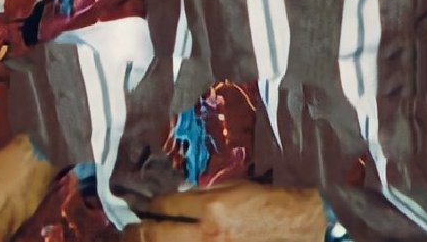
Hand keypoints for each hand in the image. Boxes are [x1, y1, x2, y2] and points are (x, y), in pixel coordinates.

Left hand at [121, 183, 325, 241]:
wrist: (299, 227)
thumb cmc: (267, 202)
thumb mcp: (234, 188)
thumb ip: (204, 193)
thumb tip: (178, 195)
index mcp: (211, 208)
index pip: (166, 206)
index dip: (148, 207)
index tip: (139, 207)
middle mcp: (208, 234)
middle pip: (157, 235)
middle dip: (137, 232)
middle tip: (127, 231)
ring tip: (138, 241)